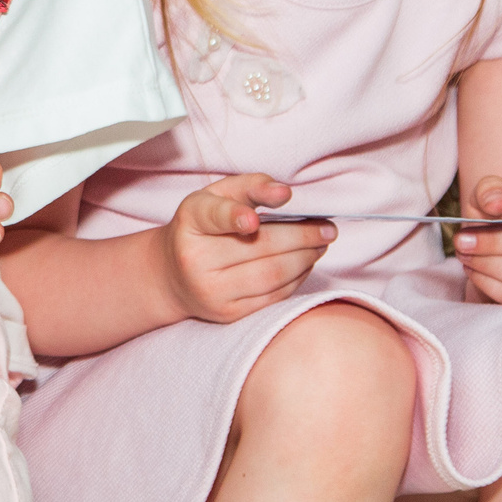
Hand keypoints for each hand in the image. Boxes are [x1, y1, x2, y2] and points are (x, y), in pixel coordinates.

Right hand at [158, 174, 333, 323]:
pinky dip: (297, 278)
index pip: (213, 216)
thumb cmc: (203, 228)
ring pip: (271, 275)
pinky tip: (306, 263)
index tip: (253, 220)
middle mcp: (196, 259)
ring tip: (321, 244)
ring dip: (305, 258)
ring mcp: (212, 291)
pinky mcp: (228, 313)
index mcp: (191, 221)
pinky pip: (273, 296)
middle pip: (258, 248)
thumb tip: (284, 193)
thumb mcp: (216, 197)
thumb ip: (250, 187)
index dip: (234, 217)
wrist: (173, 276)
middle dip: (302, 237)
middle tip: (328, 229)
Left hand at [456, 176, 501, 304]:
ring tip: (464, 253)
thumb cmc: (500, 214)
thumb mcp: (491, 193)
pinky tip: (473, 269)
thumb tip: (497, 204)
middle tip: (463, 239)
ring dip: (488, 265)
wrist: (496, 246)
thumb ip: (491, 190)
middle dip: (494, 243)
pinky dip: (488, 283)